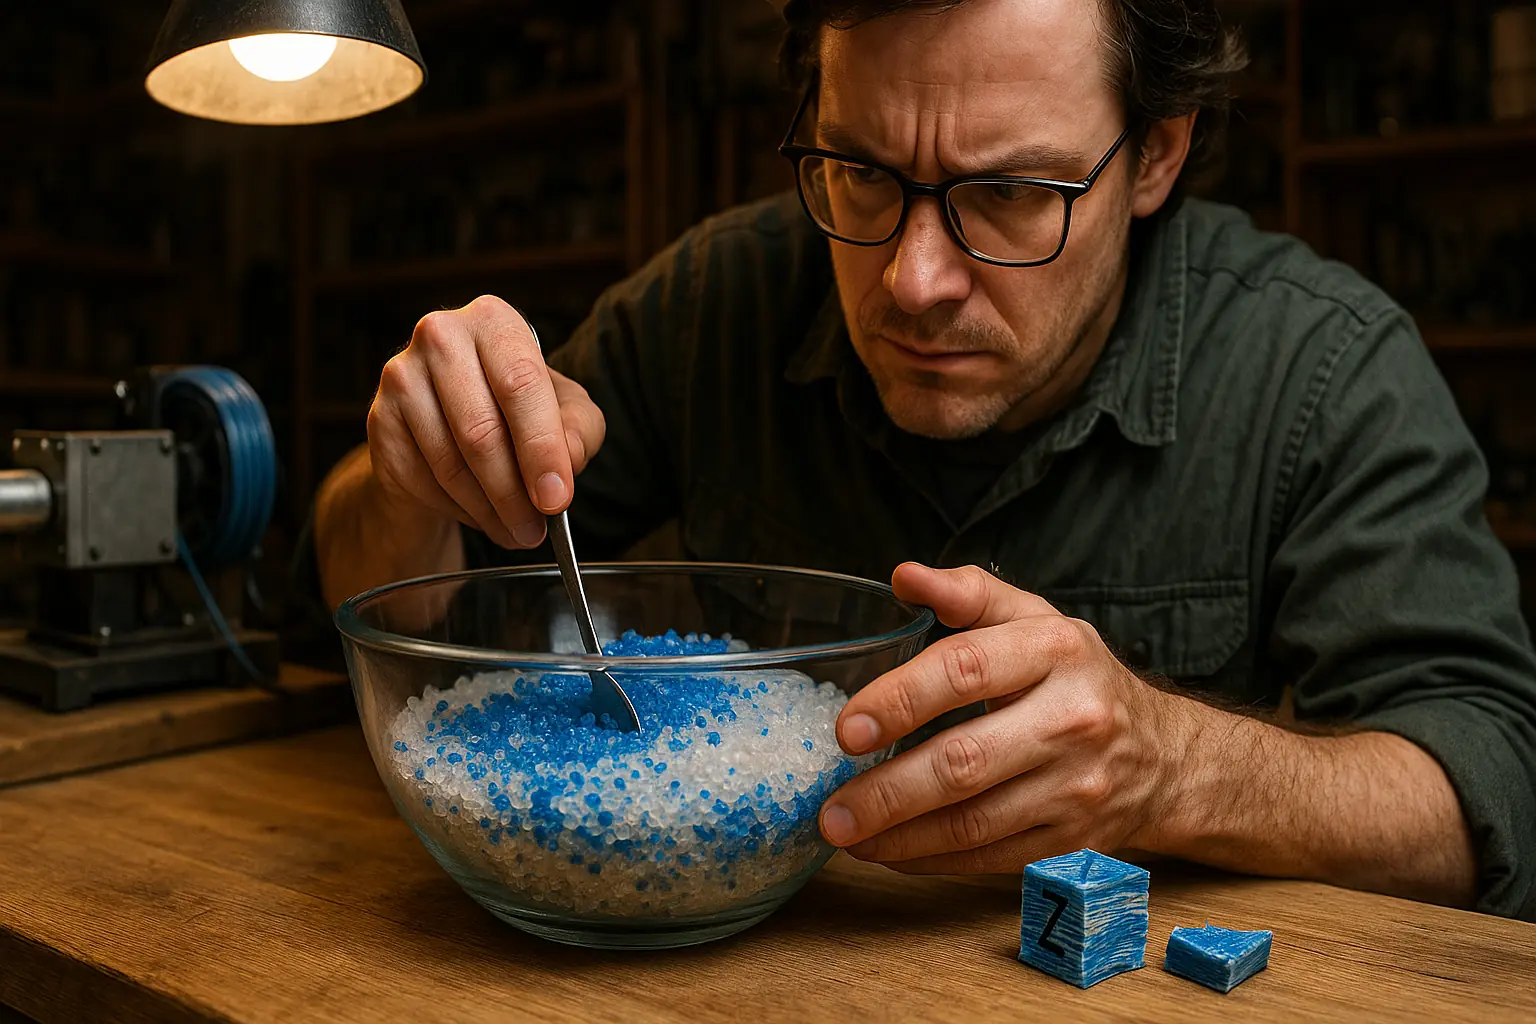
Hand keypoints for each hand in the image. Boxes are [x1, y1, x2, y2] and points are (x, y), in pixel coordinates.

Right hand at [366, 295, 605, 548]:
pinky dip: (458, 510)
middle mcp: (440, 337)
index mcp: (493, 321)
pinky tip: (481, 515)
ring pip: (450, 464)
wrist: (449, 417)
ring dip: (489, 511)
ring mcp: (401, 377)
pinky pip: (422, 481)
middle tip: (537, 529)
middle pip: (481, 431)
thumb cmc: (516, 407)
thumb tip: (566, 463)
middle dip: (514, 493)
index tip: (556, 499)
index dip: (541, 449)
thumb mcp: (565, 410)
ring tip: (516, 531)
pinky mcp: (380, 420)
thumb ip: (578, 430)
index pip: (521, 385)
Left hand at [818, 562, 1184, 872]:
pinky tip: (888, 851)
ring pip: (973, 821)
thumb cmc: (1077, 677)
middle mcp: (1073, 719)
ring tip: (845, 833)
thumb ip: (968, 593)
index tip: (845, 727)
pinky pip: (989, 858)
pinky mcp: (1073, 841)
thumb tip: (903, 576)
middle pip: (965, 761)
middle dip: (888, 790)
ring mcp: (1076, 788)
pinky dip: (931, 859)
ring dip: (899, 835)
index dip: (900, 699)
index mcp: (1056, 651)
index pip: (966, 669)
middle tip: (830, 808)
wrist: (1165, 757)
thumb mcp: (1033, 619)